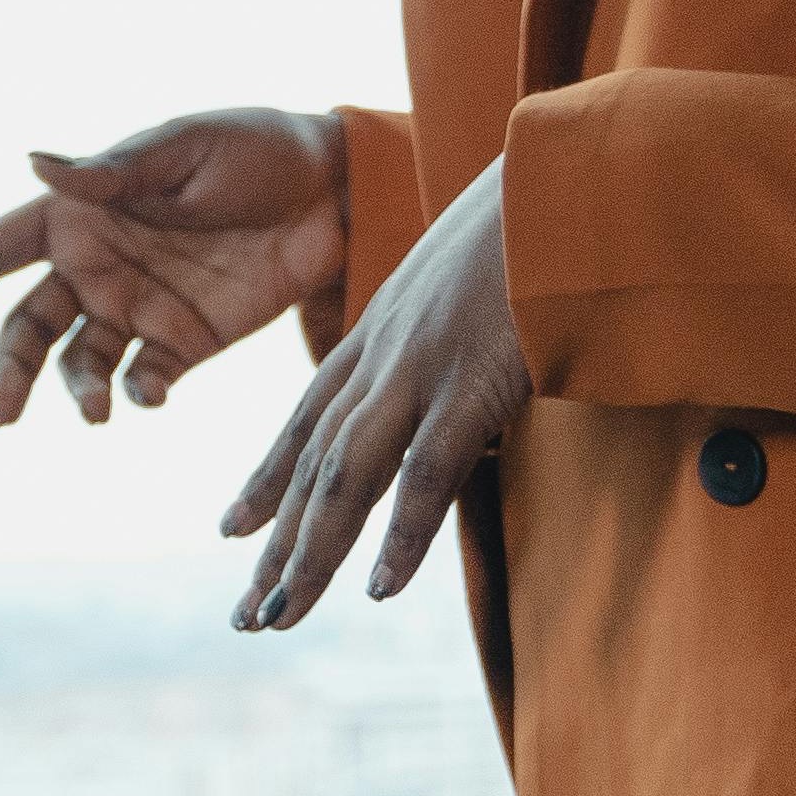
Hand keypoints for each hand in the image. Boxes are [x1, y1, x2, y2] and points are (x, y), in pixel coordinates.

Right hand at [0, 108, 345, 424]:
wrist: (337, 191)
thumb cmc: (252, 149)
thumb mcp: (183, 149)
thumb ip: (110, 171)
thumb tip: (31, 162)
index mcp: (78, 212)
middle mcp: (93, 265)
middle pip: (23, 328)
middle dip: (6, 371)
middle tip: (0, 411)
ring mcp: (135, 308)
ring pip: (75, 364)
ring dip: (72, 392)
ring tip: (92, 414)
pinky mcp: (182, 343)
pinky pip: (141, 377)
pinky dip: (136, 392)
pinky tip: (150, 395)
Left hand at [223, 157, 525, 630]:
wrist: (566, 177)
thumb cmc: (534, 228)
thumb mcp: (468, 284)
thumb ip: (449, 335)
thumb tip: (464, 378)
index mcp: (380, 330)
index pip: (304, 418)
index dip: (265, 477)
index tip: (229, 530)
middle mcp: (383, 354)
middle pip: (311, 463)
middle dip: (275, 544)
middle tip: (243, 615)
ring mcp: (422, 369)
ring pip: (345, 477)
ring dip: (311, 554)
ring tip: (278, 617)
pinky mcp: (472, 383)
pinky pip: (425, 471)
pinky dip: (400, 534)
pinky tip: (377, 589)